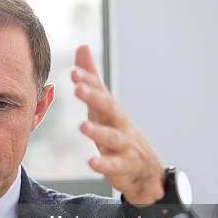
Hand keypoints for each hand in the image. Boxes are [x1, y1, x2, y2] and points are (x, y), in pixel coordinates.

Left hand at [71, 45, 163, 205]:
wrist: (144, 170)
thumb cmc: (118, 132)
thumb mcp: (103, 106)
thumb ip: (93, 80)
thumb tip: (82, 47)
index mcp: (111, 110)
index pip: (101, 91)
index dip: (88, 81)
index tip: (73, 72)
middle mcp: (120, 124)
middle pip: (109, 108)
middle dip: (94, 97)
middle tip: (77, 89)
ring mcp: (124, 145)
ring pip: (112, 136)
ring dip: (98, 131)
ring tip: (82, 127)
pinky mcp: (124, 166)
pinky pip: (114, 165)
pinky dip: (104, 164)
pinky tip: (92, 162)